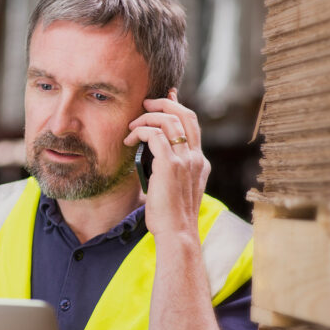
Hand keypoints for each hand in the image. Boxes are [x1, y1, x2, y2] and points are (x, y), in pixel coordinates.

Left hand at [123, 88, 210, 237]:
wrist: (177, 232)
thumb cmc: (170, 216)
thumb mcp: (175, 189)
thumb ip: (170, 171)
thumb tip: (153, 160)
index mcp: (199, 162)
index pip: (192, 124)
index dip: (178, 107)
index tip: (166, 97)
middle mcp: (196, 157)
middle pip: (185, 115)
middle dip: (164, 103)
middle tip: (145, 103)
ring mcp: (186, 160)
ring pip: (169, 121)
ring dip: (147, 118)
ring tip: (132, 126)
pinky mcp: (171, 165)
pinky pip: (155, 135)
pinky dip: (140, 131)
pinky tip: (129, 139)